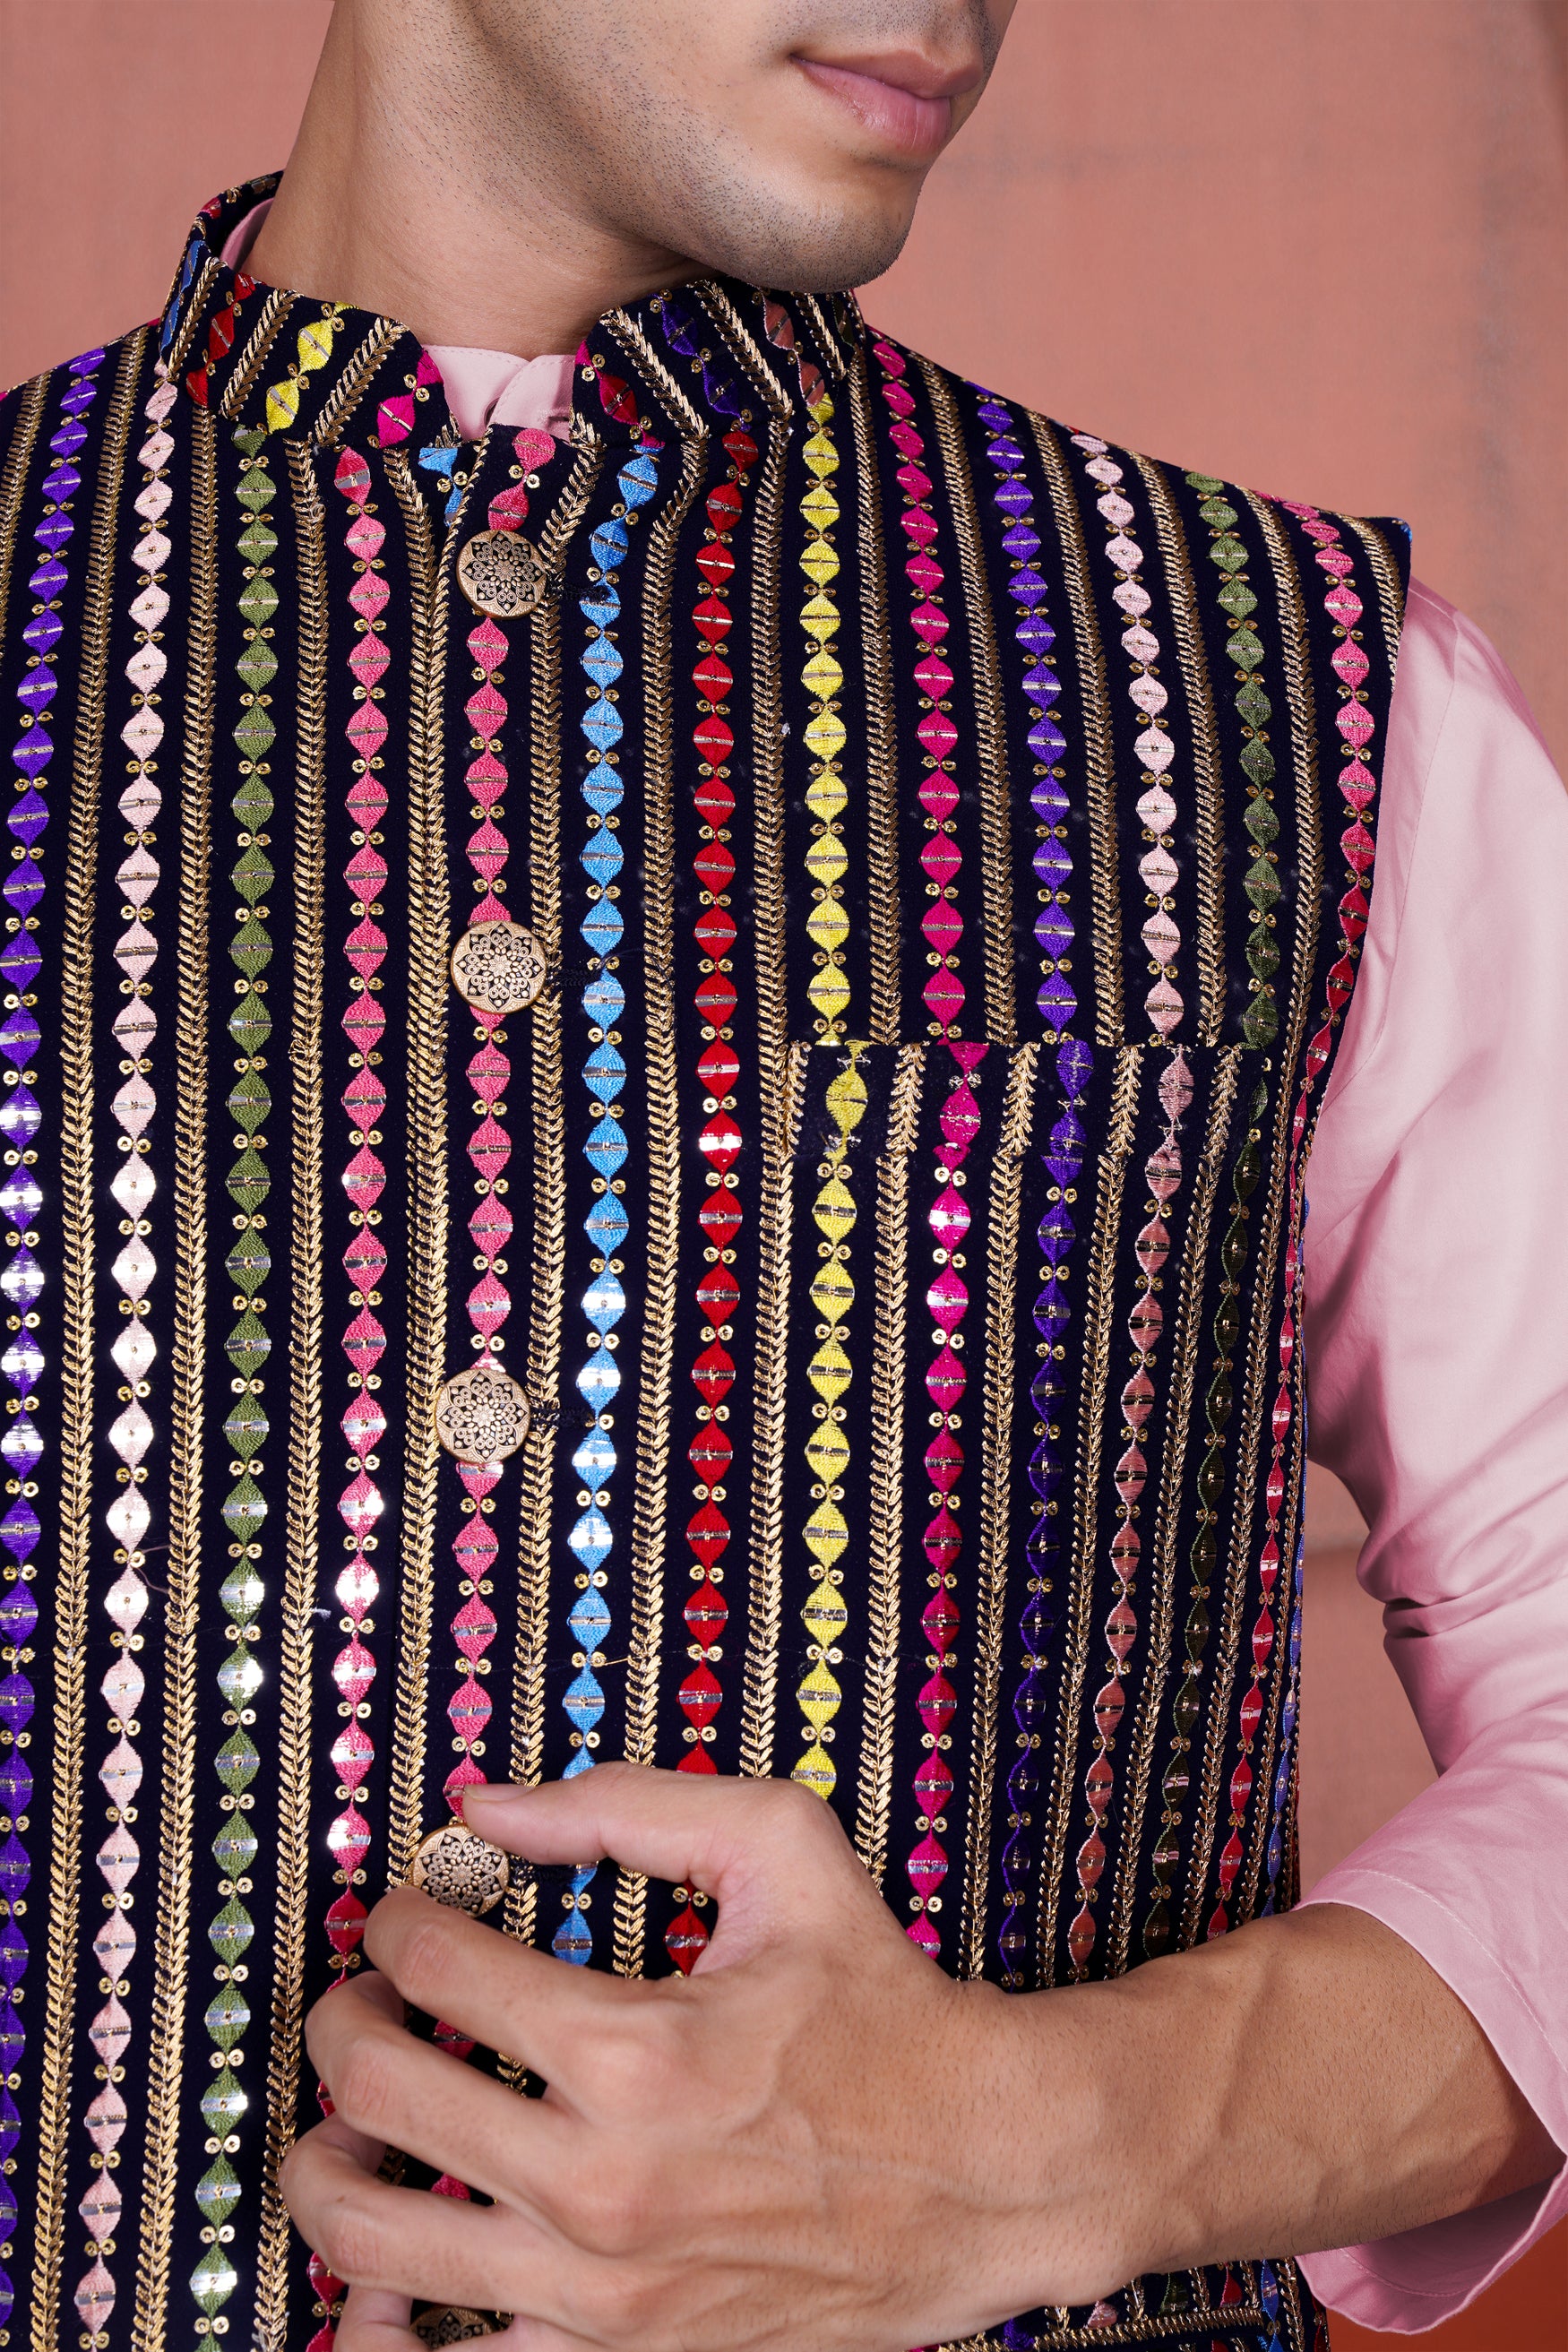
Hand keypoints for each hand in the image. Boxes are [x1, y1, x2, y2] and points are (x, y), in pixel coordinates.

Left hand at [281, 1765, 1079, 2351]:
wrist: (984, 2170)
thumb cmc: (885, 2008)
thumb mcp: (782, 1850)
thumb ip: (628, 1805)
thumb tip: (487, 1806)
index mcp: (632, 2052)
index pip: (432, 1966)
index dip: (396, 1919)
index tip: (410, 1913)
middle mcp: (597, 2185)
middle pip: (372, 2095)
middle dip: (342, 2022)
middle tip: (359, 2000)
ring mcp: (596, 2293)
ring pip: (369, 2241)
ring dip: (326, 2164)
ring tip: (346, 2125)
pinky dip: (379, 2324)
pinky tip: (386, 2272)